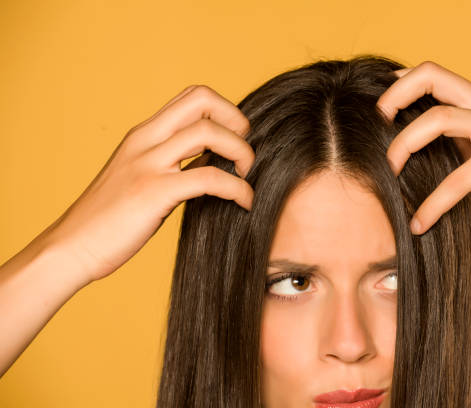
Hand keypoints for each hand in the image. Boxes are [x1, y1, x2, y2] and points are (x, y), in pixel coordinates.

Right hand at [43, 85, 254, 282]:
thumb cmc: (108, 219)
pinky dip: (238, 189)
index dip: (223, 110)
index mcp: (143, 135)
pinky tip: (245, 203)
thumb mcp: (138, 176)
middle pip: (202, 99)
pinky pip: (209, 179)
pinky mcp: (153, 193)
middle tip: (244, 153)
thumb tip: (212, 160)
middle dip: (236, 120)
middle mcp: (145, 141)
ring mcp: (148, 164)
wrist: (71, 248)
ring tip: (246, 176)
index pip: (191, 97)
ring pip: (209, 133)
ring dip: (241, 152)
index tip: (235, 140)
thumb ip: (171, 162)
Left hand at [376, 61, 470, 234]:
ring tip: (388, 173)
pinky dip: (433, 204)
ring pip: (437, 120)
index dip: (405, 83)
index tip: (382, 105)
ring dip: (403, 146)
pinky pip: (457, 180)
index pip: (437, 76)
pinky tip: (419, 224)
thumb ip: (469, 145)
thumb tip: (436, 156)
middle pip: (433, 76)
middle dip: (395, 96)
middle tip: (375, 125)